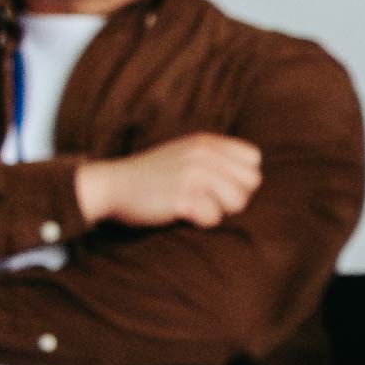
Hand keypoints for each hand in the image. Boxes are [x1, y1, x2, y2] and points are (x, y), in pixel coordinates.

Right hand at [73, 133, 265, 228]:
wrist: (110, 185)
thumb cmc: (151, 177)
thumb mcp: (186, 154)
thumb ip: (216, 159)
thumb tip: (252, 180)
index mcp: (207, 143)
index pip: (254, 159)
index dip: (242, 178)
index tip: (219, 186)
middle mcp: (203, 154)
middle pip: (252, 183)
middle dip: (234, 197)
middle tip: (206, 200)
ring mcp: (192, 174)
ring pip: (237, 201)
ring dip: (218, 210)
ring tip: (193, 206)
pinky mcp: (181, 196)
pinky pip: (213, 217)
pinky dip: (200, 222)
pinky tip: (181, 214)